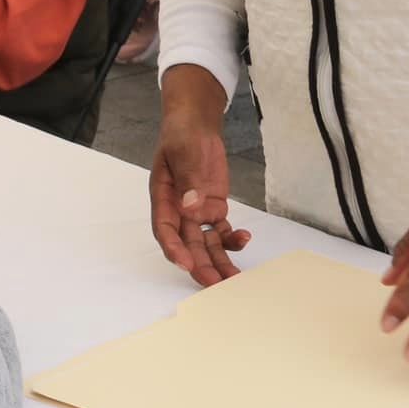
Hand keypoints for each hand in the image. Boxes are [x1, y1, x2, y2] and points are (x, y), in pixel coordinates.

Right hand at [149, 65, 250, 286]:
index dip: (173, 248)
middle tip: (215, 284)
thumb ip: (188, 180)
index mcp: (163, 197)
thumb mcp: (185, 152)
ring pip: (205, 244)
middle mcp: (178, 210)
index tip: (185, 263)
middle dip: (200, 264)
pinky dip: (232, 239)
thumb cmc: (183, 134)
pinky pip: (221, 231)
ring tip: (234, 279)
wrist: (197, 123)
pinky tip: (244, 239)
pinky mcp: (212, 208)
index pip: (164, 229)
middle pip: (187, 243)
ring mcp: (196, 211)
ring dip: (218, 261)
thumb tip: (191, 207)